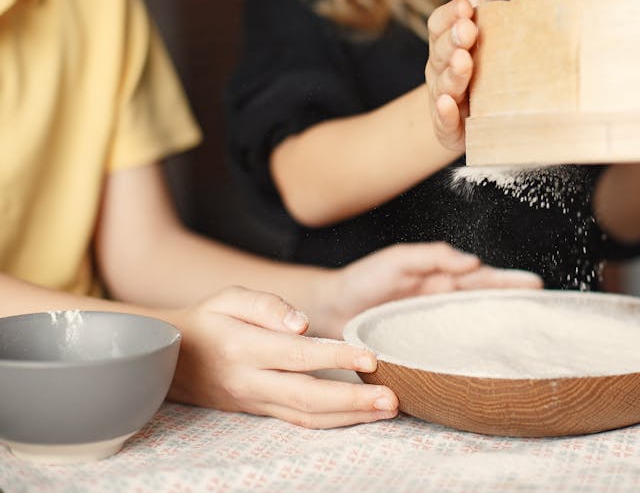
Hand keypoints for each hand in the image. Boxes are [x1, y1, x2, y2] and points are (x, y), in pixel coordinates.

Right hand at [162, 286, 398, 428]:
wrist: (168, 359)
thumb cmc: (207, 320)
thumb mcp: (228, 298)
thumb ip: (266, 305)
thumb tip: (301, 322)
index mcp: (243, 348)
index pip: (297, 355)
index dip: (336, 357)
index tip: (370, 357)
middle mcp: (250, 381)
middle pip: (307, 396)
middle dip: (352, 401)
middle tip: (391, 398)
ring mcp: (256, 401)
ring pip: (305, 416)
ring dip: (350, 417)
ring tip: (387, 410)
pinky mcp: (261, 412)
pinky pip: (299, 420)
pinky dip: (333, 421)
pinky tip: (361, 416)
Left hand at [324, 242, 541, 338]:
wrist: (330, 309)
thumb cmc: (362, 280)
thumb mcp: (397, 260)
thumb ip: (433, 256)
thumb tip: (472, 262)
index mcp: (441, 277)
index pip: (483, 278)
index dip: (509, 281)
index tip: (535, 284)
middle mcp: (442, 301)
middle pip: (487, 302)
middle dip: (515, 303)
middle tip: (544, 307)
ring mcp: (433, 325)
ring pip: (475, 324)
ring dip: (501, 326)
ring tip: (528, 332)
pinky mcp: (422, 347)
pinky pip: (454, 348)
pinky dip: (474, 349)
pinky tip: (490, 357)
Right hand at [426, 0, 493, 151]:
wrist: (470, 116)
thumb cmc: (478, 59)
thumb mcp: (478, 17)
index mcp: (445, 42)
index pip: (440, 24)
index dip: (450, 16)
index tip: (466, 7)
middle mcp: (439, 68)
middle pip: (439, 52)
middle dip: (453, 40)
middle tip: (469, 31)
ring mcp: (444, 98)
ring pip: (444, 84)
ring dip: (452, 73)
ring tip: (463, 63)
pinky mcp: (452, 128)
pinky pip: (445, 122)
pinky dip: (446, 114)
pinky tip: (452, 106)